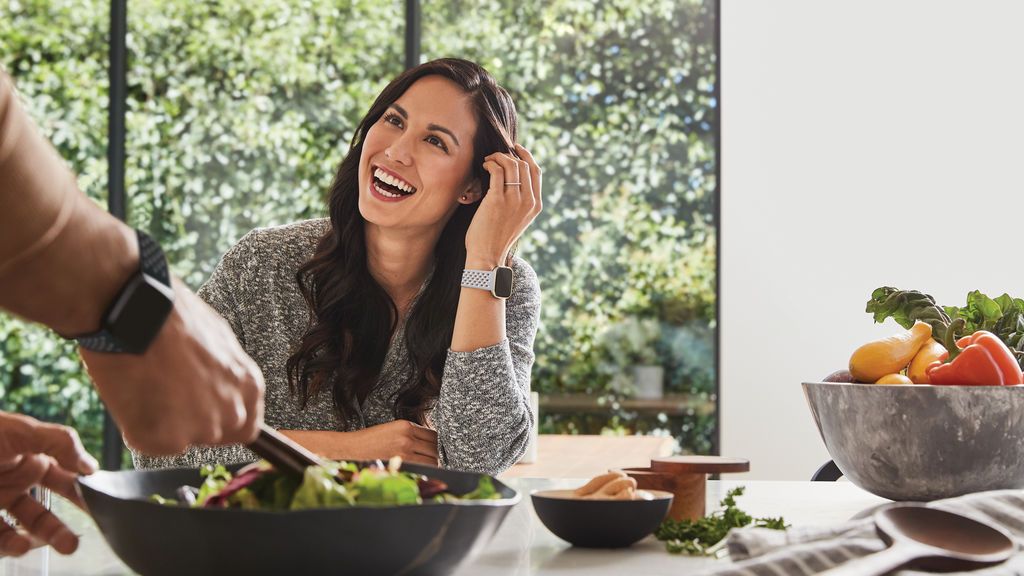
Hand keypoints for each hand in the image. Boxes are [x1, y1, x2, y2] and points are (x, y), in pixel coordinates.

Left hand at [0, 411, 97, 555]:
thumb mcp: (21, 430)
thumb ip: (60, 443)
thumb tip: (90, 465)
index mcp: (30, 459)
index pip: (65, 477)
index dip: (83, 489)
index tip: (100, 502)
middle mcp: (15, 484)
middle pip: (45, 510)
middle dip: (63, 526)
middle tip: (78, 539)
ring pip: (24, 528)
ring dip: (45, 537)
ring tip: (63, 544)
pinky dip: (12, 544)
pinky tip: (21, 544)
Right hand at [80, 278, 264, 455]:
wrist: (136, 309)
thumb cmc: (171, 315)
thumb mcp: (216, 339)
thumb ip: (223, 372)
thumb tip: (213, 382)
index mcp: (249, 386)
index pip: (245, 426)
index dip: (219, 421)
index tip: (201, 413)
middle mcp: (232, 412)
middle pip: (213, 435)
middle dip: (189, 421)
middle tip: (164, 392)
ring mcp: (200, 429)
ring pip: (179, 440)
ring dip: (162, 423)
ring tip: (146, 385)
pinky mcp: (165, 439)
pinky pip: (149, 443)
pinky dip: (136, 426)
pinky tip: (132, 394)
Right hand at [347, 421, 438, 465]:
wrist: (349, 450)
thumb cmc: (368, 442)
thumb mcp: (391, 430)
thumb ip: (409, 434)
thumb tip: (425, 443)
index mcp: (405, 426)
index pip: (433, 434)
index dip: (433, 444)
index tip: (430, 449)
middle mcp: (407, 437)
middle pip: (434, 447)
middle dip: (433, 455)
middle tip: (427, 460)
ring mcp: (404, 452)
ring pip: (432, 460)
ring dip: (430, 464)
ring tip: (423, 467)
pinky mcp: (400, 465)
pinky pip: (423, 469)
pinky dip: (425, 472)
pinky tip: (419, 473)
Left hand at [465, 143, 542, 266]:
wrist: (488, 255)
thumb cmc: (498, 237)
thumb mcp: (518, 219)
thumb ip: (521, 201)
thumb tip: (514, 178)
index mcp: (535, 205)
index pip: (536, 172)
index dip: (527, 156)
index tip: (516, 149)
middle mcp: (528, 201)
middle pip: (523, 165)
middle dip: (509, 155)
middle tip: (496, 156)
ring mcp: (513, 200)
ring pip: (511, 165)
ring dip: (498, 157)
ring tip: (488, 160)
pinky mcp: (497, 200)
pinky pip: (497, 171)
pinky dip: (491, 163)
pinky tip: (485, 165)